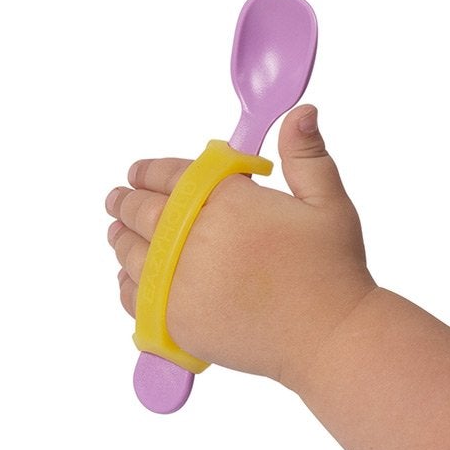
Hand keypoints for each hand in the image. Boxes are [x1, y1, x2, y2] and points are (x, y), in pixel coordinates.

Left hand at [103, 104, 376, 387]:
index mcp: (229, 202)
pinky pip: (136, 297)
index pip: (173, 176)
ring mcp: (181, 282)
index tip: (138, 171)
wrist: (330, 338)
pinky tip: (127, 276)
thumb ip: (305, 155)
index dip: (150, 170)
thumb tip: (301, 112)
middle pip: (144, 212)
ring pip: (132, 253)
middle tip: (117, 197)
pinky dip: (126, 282)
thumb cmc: (332, 270)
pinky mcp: (177, 320)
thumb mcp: (327, 202)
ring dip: (120, 237)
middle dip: (126, 201)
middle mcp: (196, 239)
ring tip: (116, 231)